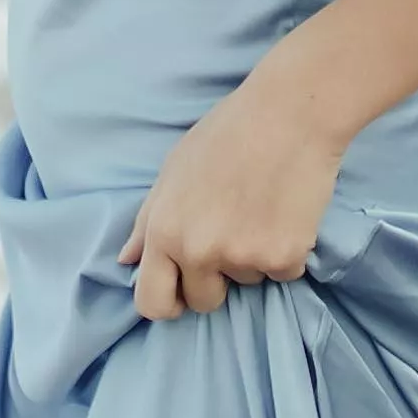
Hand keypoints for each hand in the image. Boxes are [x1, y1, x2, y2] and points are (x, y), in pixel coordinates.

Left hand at [122, 82, 344, 319]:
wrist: (290, 114)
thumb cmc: (228, 134)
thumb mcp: (172, 171)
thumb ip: (147, 221)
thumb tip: (127, 260)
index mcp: (164, 232)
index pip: (152, 303)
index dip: (168, 303)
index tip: (183, 292)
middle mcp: (198, 252)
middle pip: (203, 302)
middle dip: (216, 280)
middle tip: (233, 237)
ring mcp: (242, 258)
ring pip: (247, 281)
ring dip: (254, 256)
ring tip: (261, 208)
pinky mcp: (284, 257)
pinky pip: (284, 274)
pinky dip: (288, 251)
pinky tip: (287, 212)